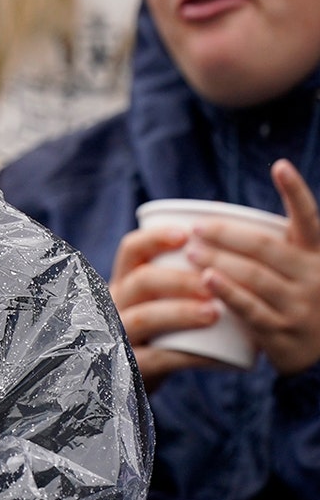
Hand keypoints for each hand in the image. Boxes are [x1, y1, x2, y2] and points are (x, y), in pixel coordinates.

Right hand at [109, 225, 224, 391]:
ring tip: (214, 313)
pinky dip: (186, 356)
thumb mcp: (155, 302)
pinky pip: (155, 359)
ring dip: (181, 312)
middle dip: (179, 279)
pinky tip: (215, 357)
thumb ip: (181, 280)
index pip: (131, 249)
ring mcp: (118, 336)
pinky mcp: (129, 367)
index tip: (187, 235)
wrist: (127, 382)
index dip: (156, 238)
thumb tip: (238, 254)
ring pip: (144, 317)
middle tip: (213, 282)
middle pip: (140, 281)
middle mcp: (115, 305)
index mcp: (124, 282)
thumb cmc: (156, 334)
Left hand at [187, 160, 319, 374]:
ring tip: (191, 251)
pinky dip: (227, 292)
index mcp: (315, 254)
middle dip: (227, 235)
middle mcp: (313, 277)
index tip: (280, 165)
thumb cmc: (296, 299)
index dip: (295, 191)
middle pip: (265, 247)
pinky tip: (206, 280)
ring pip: (254, 276)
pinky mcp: (284, 333)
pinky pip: (251, 309)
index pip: (308, 218)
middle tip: (196, 229)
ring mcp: (300, 306)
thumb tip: (215, 210)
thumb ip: (268, 245)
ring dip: (219, 261)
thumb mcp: (295, 269)